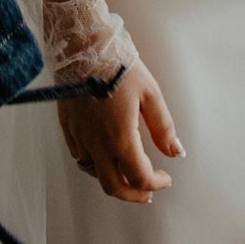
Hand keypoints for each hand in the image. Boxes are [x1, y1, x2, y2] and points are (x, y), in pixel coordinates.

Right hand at [56, 59, 183, 203]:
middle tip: (147, 192)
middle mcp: (97, 144)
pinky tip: (105, 154)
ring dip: (113, 179)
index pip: (140, 178)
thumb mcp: (150, 94)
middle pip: (113, 187)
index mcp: (121, 138)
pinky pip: (80, 157)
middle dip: (133, 195)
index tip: (165, 178)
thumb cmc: (118, 67)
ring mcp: (80, 137)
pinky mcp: (68, 128)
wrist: (83, 48)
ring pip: (94, 174)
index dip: (156, 184)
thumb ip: (163, 127)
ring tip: (127, 173)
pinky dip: (95, 164)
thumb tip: (176, 151)